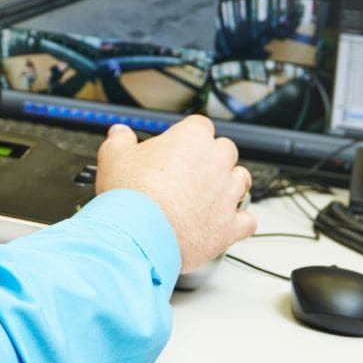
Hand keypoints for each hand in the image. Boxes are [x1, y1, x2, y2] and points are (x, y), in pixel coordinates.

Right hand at [95, 116, 254, 276]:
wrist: (139, 236)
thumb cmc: (130, 196)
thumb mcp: (114, 158)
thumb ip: (120, 140)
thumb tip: (120, 133)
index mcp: (192, 139)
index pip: (200, 126)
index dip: (188, 137)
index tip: (177, 149)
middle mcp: (216, 162)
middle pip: (226, 150)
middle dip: (212, 159)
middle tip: (191, 173)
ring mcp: (226, 194)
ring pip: (242, 181)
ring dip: (229, 186)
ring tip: (209, 196)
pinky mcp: (230, 226)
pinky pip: (247, 221)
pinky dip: (238, 223)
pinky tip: (225, 224)